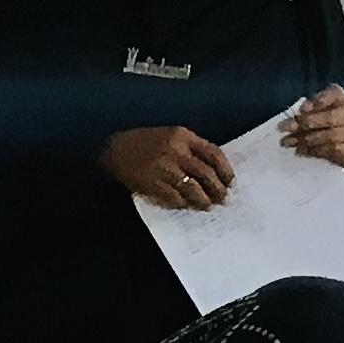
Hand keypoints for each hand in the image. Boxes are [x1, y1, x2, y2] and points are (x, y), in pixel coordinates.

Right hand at [103, 125, 234, 210]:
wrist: (113, 150)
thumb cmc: (145, 143)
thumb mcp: (170, 136)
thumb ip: (191, 149)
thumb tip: (214, 172)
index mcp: (182, 136)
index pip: (213, 154)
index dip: (225, 170)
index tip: (230, 182)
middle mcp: (175, 151)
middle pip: (206, 174)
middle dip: (218, 189)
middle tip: (223, 199)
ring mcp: (164, 168)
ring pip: (193, 189)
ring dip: (204, 200)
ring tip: (208, 206)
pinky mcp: (152, 184)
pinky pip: (175, 198)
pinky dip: (184, 204)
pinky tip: (187, 206)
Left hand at [281, 88, 343, 166]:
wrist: (340, 139)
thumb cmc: (323, 120)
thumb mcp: (315, 108)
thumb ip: (308, 106)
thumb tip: (302, 110)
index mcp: (341, 99)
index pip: (333, 94)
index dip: (318, 101)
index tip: (301, 109)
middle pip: (329, 118)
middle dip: (304, 123)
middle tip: (283, 128)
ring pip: (329, 136)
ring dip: (305, 140)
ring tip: (288, 142)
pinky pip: (332, 150)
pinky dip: (315, 151)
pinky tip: (301, 150)